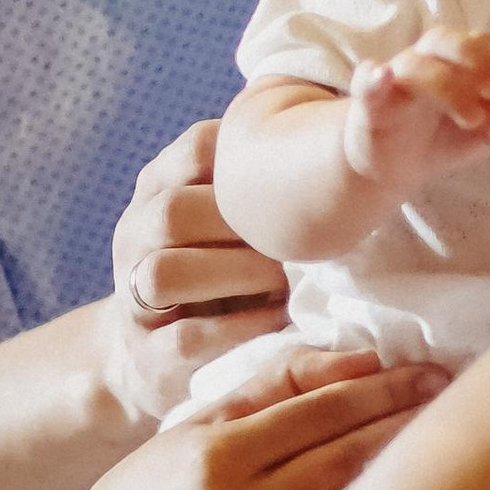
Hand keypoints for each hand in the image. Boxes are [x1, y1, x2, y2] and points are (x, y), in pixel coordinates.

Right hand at [68, 344, 447, 489]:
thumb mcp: (194, 426)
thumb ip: (269, 389)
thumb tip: (356, 360)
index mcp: (213, 454)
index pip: (318, 411)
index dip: (382, 389)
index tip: (431, 374)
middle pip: (342, 460)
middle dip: (407, 428)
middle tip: (463, 405)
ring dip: (405, 485)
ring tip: (456, 456)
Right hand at [103, 121, 291, 427]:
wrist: (159, 356)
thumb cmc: (221, 269)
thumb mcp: (233, 219)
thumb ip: (268, 181)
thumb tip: (357, 133)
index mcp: (160, 188)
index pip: (197, 148)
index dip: (251, 160)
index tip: (306, 182)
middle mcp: (136, 235)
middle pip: (172, 211)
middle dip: (242, 227)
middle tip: (300, 243)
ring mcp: (133, 296)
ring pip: (163, 272)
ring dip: (234, 276)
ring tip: (284, 284)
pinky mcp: (150, 356)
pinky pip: (186, 337)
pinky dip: (239, 328)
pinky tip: (279, 321)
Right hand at [341, 32, 489, 203]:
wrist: (393, 169)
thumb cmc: (440, 139)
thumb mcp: (482, 136)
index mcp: (452, 63)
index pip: (478, 42)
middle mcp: (422, 62)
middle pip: (444, 39)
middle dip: (475, 58)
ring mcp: (394, 81)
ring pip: (416, 66)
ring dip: (448, 87)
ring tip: (473, 119)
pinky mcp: (369, 105)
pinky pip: (366, 83)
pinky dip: (372, 77)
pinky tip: (382, 75)